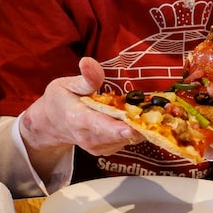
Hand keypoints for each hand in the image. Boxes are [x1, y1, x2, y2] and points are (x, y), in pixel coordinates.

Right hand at [20, 57, 143, 158]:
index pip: (98, 125)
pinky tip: (137, 117)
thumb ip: (85, 78)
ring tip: (148, 111)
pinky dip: (136, 130)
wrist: (52, 124)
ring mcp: (99, 147)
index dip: (117, 128)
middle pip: (118, 135)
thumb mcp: (66, 84)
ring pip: (127, 139)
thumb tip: (89, 62)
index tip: (132, 128)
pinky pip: (127, 141)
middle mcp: (89, 137)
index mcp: (77, 119)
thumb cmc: (61, 100)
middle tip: (160, 113)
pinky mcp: (107, 149)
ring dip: (140, 126)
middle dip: (140, 125)